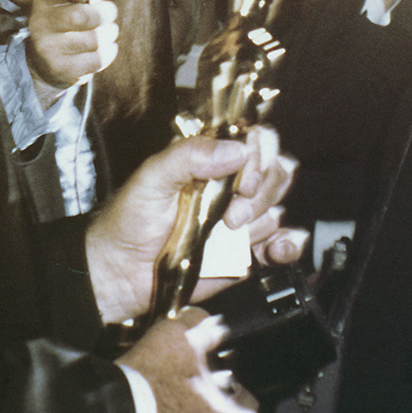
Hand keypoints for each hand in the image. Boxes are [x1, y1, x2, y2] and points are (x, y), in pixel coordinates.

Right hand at [25, 0, 118, 94]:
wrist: (45, 62)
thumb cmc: (67, 22)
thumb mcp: (71, 0)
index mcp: (43, 1)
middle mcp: (41, 24)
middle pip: (82, 16)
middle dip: (105, 13)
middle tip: (109, 12)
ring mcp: (49, 50)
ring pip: (96, 39)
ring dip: (108, 34)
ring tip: (104, 32)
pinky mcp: (63, 70)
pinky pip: (99, 59)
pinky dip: (108, 51)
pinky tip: (102, 48)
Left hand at [87, 125, 298, 325]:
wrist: (122, 272)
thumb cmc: (128, 220)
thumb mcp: (151, 178)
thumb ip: (189, 156)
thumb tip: (237, 150)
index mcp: (209, 159)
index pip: (255, 140)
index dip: (259, 155)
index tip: (244, 180)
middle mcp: (230, 185)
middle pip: (276, 170)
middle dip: (260, 192)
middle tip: (231, 215)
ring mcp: (241, 218)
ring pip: (279, 206)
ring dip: (263, 220)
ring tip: (231, 234)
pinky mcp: (247, 251)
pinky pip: (285, 242)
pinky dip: (289, 244)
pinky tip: (273, 250)